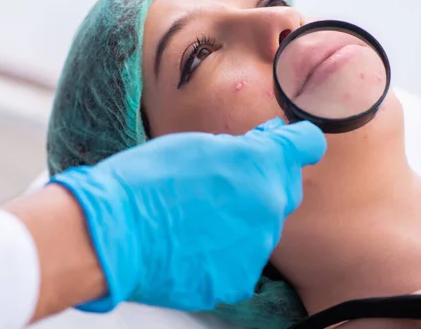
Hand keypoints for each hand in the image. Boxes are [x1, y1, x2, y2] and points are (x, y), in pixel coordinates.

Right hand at [49, 118, 325, 311]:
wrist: (114, 234)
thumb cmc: (146, 181)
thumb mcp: (196, 147)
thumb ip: (241, 149)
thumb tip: (264, 146)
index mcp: (260, 165)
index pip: (306, 145)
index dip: (296, 142)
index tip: (286, 144)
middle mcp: (268, 207)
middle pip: (285, 189)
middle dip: (265, 181)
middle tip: (228, 180)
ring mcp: (256, 248)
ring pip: (262, 228)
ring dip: (243, 219)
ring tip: (199, 216)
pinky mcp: (238, 279)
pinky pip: (243, 258)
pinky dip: (226, 250)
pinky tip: (194, 243)